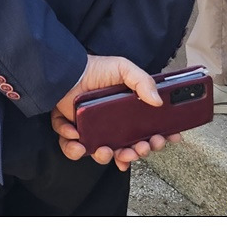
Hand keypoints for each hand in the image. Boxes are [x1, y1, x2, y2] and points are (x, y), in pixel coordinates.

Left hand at [51, 55, 178, 170]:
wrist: (67, 69)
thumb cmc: (94, 68)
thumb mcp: (123, 68)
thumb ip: (142, 81)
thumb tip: (158, 101)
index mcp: (127, 113)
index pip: (146, 133)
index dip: (155, 140)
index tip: (160, 140)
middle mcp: (111, 125)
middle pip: (127, 149)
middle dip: (135, 153)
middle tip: (138, 148)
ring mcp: (92, 130)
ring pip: (101, 154)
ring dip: (105, 157)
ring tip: (105, 149)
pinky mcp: (73, 131)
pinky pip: (73, 148)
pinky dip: (74, 148)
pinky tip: (76, 135)